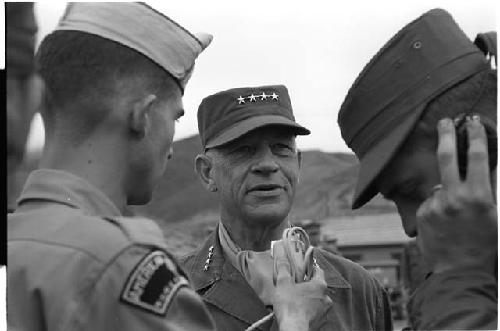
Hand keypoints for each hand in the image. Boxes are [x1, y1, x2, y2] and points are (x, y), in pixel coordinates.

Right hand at [272, 241, 331, 330]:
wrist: (294, 330)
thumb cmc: (290, 306)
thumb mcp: (283, 283)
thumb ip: (283, 268)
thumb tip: (282, 255)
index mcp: (320, 285)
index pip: (318, 270)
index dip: (309, 268)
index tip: (301, 268)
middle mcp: (326, 298)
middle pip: (317, 286)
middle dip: (306, 285)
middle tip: (294, 286)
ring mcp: (325, 312)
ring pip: (317, 301)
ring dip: (308, 300)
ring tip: (295, 301)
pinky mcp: (321, 323)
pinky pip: (315, 313)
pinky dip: (308, 311)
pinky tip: (298, 312)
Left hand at [416, 116, 496, 274]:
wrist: (460, 273)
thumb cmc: (486, 246)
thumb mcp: (497, 217)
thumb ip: (491, 191)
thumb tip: (488, 167)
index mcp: (479, 197)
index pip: (477, 157)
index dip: (475, 136)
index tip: (472, 123)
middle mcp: (455, 197)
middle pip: (447, 157)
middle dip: (446, 135)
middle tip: (444, 121)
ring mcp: (436, 205)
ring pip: (440, 187)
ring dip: (448, 194)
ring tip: (457, 219)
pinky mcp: (422, 214)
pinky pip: (432, 203)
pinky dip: (439, 208)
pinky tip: (446, 226)